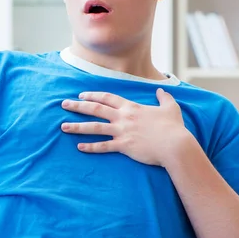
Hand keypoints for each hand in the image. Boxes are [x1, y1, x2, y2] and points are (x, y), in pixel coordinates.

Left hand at [60, 88, 191, 165]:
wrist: (175, 145)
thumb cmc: (174, 127)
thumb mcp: (170, 108)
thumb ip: (164, 97)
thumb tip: (161, 90)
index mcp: (131, 107)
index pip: (107, 98)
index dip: (93, 95)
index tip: (81, 95)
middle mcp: (123, 117)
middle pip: (95, 109)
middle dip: (78, 106)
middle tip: (63, 104)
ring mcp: (121, 132)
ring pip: (94, 127)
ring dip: (77, 127)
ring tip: (63, 127)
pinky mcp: (123, 146)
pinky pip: (103, 146)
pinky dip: (90, 147)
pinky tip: (79, 147)